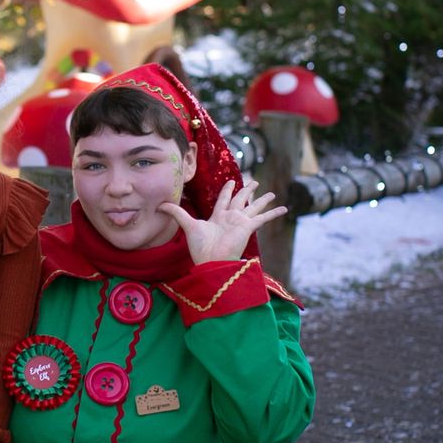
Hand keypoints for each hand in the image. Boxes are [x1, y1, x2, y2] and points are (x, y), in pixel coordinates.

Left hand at [158, 180, 286, 263]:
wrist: (210, 261)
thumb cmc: (199, 246)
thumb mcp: (187, 224)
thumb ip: (175, 213)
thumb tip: (158, 205)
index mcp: (217, 216)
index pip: (224, 199)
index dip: (228, 190)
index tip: (232, 180)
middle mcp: (231, 218)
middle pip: (241, 199)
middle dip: (247, 190)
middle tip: (254, 181)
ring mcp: (241, 222)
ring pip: (254, 206)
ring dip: (263, 199)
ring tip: (272, 192)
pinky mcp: (248, 228)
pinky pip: (263, 218)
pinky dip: (274, 213)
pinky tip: (284, 209)